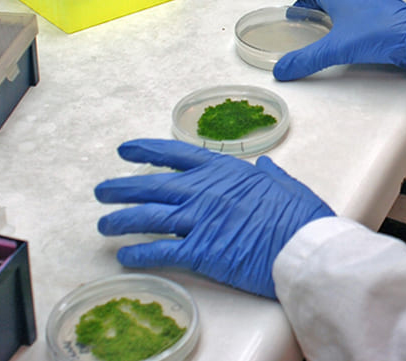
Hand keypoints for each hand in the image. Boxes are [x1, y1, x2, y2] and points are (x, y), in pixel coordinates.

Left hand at [95, 139, 332, 298]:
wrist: (303, 246)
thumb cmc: (300, 215)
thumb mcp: (286, 184)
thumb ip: (268, 175)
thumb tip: (264, 166)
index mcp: (225, 171)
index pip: (177, 155)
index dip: (148, 150)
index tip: (126, 149)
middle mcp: (206, 191)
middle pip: (153, 186)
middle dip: (122, 187)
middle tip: (102, 190)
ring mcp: (200, 220)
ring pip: (148, 217)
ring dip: (121, 220)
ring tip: (104, 225)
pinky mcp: (200, 251)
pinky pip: (160, 251)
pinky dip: (139, 254)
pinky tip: (124, 257)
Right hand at [273, 0, 405, 80]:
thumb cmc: (379, 32)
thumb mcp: (337, 48)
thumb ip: (308, 59)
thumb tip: (281, 70)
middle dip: (311, 1)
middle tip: (299, 10)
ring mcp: (372, 3)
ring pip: (344, 2)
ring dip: (329, 9)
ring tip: (320, 21)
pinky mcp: (385, 14)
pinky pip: (359, 11)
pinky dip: (346, 17)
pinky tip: (349, 31)